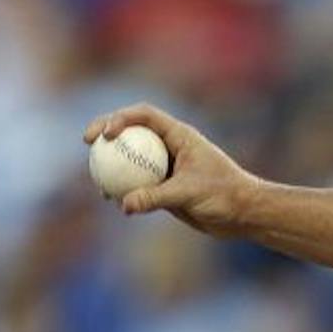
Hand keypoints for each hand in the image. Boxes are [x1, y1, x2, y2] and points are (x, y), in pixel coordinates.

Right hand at [82, 103, 256, 233]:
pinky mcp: (166, 188)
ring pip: (133, 160)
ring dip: (113, 165)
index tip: (107, 134)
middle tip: (88, 143)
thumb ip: (156, 197)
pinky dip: (126, 190)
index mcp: (179, 135)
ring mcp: (166, 167)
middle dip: (106, 132)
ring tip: (97, 179)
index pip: (143, 116)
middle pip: (131, 132)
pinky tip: (114, 201)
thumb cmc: (225, 196)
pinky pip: (140, 185)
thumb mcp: (189, 193)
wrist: (244, 215)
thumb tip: (124, 204)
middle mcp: (170, 147)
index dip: (121, 118)